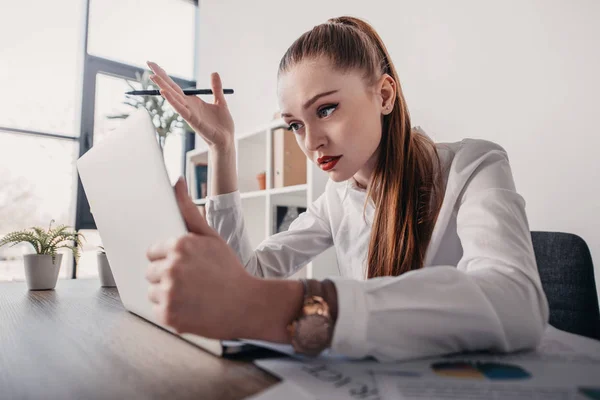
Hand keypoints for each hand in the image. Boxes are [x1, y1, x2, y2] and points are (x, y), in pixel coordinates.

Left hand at [145, 177, 256, 338]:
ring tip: (192, 295)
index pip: (153, 252)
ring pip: (153, 291)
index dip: (170, 259)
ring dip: (168, 294)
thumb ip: (189, 210)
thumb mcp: (211, 237)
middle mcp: (171, 268)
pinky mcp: (168, 314)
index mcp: (179, 245)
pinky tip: (190, 307)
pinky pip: (157, 310)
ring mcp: (169, 293)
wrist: (247, 304)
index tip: (187, 266)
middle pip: (151, 272)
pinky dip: (171, 311)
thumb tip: (176, 182)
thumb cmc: (229, 270)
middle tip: (193, 281)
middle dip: (167, 276)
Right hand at [146, 61, 234, 149]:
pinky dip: (172, 101)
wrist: (226, 139)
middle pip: (170, 89)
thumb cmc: (222, 124)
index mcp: (192, 101)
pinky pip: (181, 110)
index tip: (154, 65)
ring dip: (163, 87)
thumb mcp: (220, 101)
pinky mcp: (194, 121)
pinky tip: (164, 93)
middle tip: (148, 62)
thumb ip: (216, 88)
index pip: (175, 86)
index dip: (165, 75)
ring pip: (173, 98)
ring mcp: (189, 114)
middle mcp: (187, 106)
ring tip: (153, 76)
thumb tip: (214, 72)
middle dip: (160, 77)